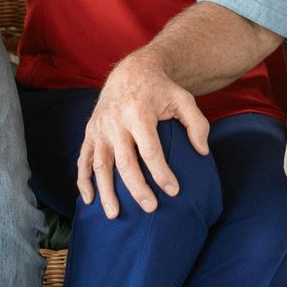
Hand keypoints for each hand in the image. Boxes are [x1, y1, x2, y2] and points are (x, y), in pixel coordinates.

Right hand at [77, 51, 210, 217]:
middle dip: (137, 188)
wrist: (131, 71)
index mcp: (139, 113)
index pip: (150, 150)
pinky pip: (83, 159)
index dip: (161, 172)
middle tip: (150, 209)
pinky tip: (89, 200)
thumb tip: (203, 152)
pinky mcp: (90, 132)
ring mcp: (100, 128)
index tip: (174, 191)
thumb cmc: (161, 89)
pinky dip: (83, 181)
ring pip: (100, 165)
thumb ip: (197, 124)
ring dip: (106, 192)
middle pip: (125, 162)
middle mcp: (116, 122)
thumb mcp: (183, 99)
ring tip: (115, 215)